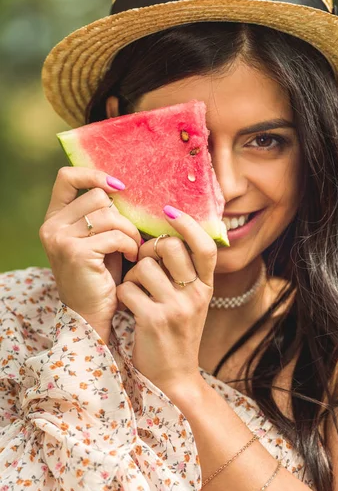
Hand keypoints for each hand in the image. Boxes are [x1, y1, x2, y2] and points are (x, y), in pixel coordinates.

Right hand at [39, 166, 140, 342]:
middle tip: (130, 235)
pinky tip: (131, 257)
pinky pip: (115, 235)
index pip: (67, 177)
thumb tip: (123, 186)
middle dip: (122, 215)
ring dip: (129, 231)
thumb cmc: (100, 277)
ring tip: (133, 248)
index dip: (94, 175)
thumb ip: (101, 215)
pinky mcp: (76, 252)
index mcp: (54, 219)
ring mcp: (60, 239)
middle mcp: (51, 226)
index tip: (119, 187)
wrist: (90, 315)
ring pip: (109, 215)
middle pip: (97, 196)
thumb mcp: (97, 240)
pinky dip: (130, 244)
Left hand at [116, 206, 216, 395]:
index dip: (188, 224)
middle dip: (148, 249)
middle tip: (143, 263)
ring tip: (135, 291)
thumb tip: (163, 237)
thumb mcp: (191, 303)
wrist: (174, 378)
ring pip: (143, 267)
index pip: (205, 245)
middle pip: (168, 247)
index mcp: (206, 287)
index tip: (169, 211)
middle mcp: (195, 294)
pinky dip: (122, 294)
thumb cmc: (177, 334)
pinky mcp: (153, 320)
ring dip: (131, 275)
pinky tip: (128, 306)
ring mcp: (176, 307)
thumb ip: (185, 273)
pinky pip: (128, 288)